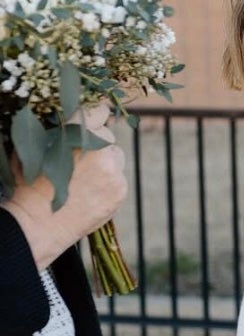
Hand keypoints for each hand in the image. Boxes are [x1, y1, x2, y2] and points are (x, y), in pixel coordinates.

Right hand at [2, 126, 127, 270]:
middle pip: (108, 135)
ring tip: (84, 179)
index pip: (97, 111)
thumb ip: (57, 131)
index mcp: (75, 133)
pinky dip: (109, 183)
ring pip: (116, 157)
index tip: (96, 117)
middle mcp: (98, 148)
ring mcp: (112, 170)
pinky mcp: (120, 190)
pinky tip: (90, 192)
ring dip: (105, 163)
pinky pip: (119, 178)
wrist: (37, 223)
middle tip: (81, 158)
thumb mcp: (34, 148)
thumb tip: (75, 118)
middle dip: (97, 143)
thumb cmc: (30, 185)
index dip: (96, 114)